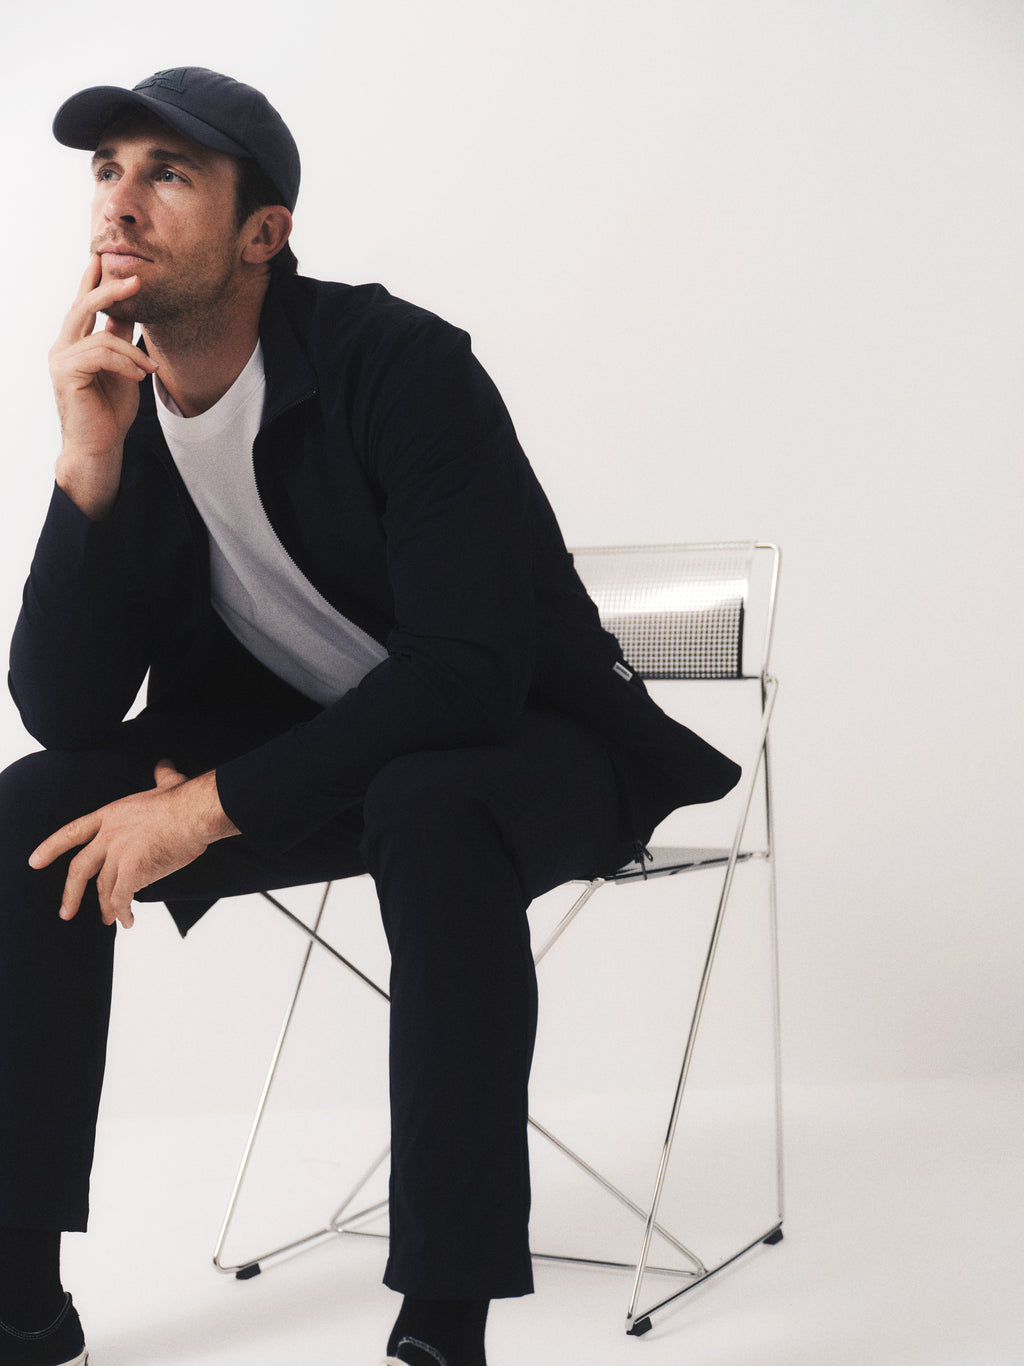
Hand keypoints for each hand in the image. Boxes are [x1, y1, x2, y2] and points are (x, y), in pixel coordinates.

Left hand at [28, 761, 238, 928]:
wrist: (194, 812)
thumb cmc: (184, 798)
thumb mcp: (167, 783)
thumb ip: (160, 776)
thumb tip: (164, 765)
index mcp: (111, 815)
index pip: (72, 833)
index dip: (51, 848)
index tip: (35, 861)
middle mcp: (109, 836)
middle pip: (80, 869)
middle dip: (70, 894)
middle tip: (65, 912)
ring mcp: (119, 854)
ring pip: (104, 888)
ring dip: (107, 907)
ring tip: (111, 919)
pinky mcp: (134, 871)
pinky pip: (122, 899)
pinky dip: (122, 912)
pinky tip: (128, 921)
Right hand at [48, 255, 159, 518]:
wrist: (101, 446)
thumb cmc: (110, 411)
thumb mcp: (123, 368)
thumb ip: (120, 339)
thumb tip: (129, 310)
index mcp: (74, 343)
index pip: (82, 306)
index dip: (90, 282)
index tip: (101, 258)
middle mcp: (62, 347)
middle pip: (83, 307)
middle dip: (109, 290)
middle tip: (136, 279)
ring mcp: (61, 359)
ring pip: (98, 334)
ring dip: (131, 351)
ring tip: (148, 369)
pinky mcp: (66, 373)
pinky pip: (100, 353)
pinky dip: (125, 363)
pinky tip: (139, 376)